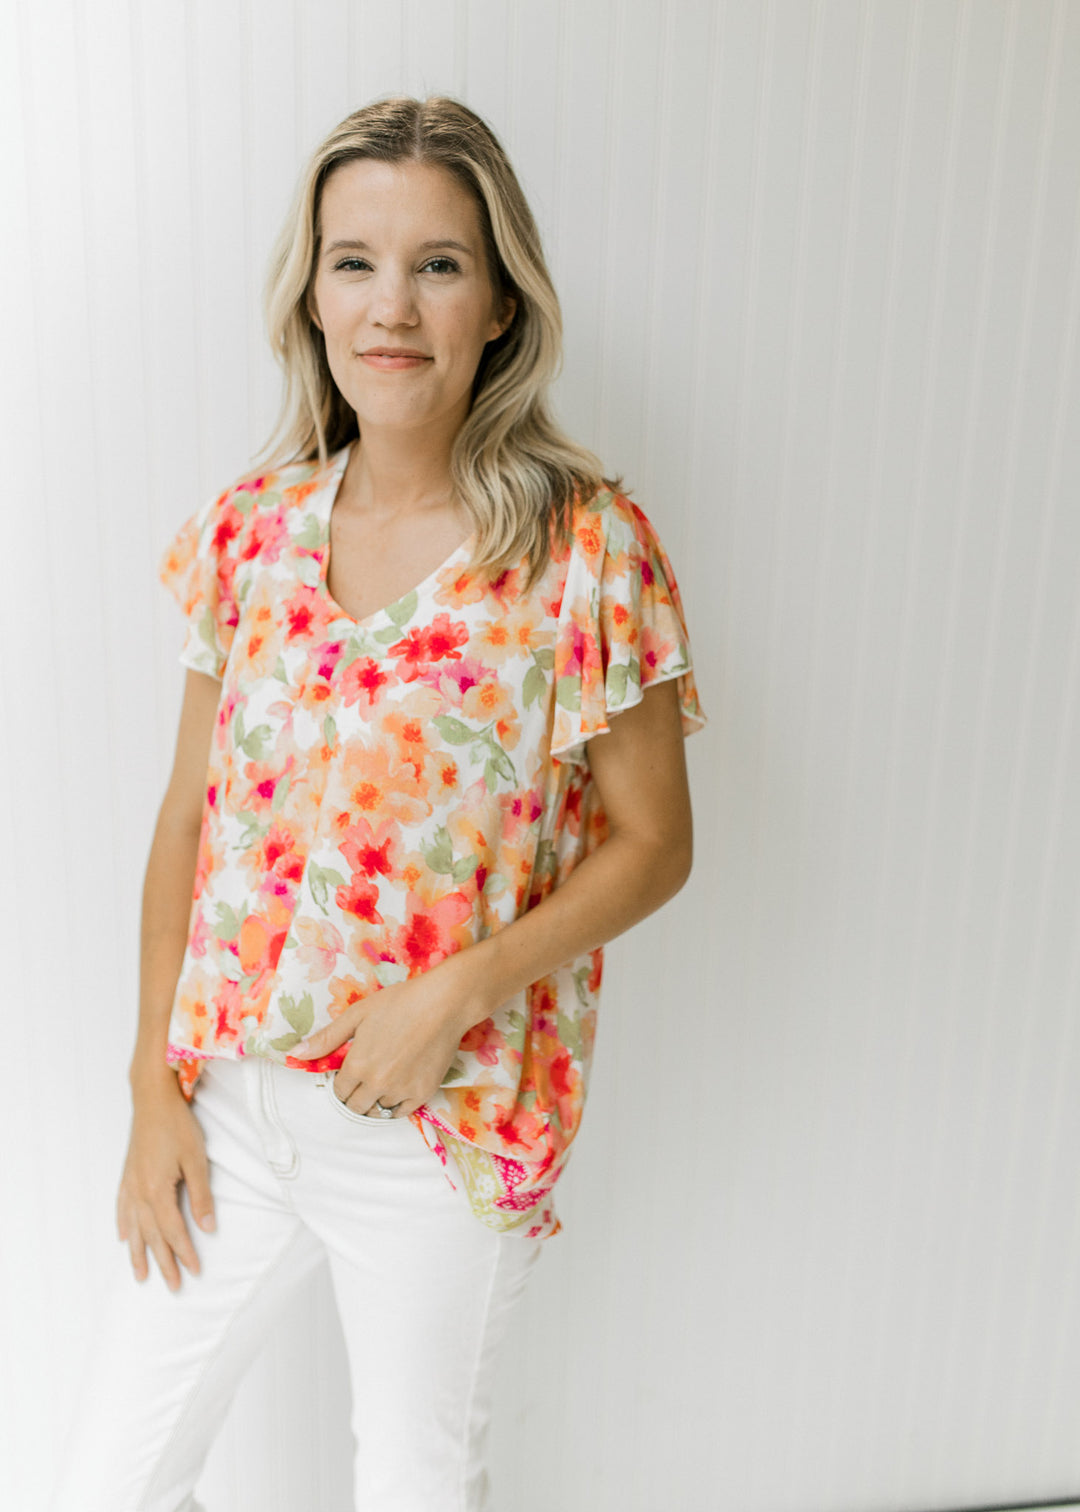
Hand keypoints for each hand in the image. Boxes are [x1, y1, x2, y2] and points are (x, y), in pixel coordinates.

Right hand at [117, 1073, 216, 1291]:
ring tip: (140, 1276)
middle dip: (163, 1262)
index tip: (195, 1271)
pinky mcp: (127, 1175)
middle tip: (173, 1286)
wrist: (152, 1099)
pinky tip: (124, 1237)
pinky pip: (122, 1208)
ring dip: (138, 1253)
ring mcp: (130, 1184)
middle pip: (152, 1236)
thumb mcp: (196, 1159)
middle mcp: (139, 1193)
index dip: (185, 1253)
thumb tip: (208, 1227)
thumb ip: (202, 1195)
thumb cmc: (177, 1126)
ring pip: (134, 1228)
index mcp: (157, 1191)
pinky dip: (124, 1226)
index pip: (174, 1231)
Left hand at [290, 955, 483, 1118]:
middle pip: (356, 1107)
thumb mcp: (357, 1015)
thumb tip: (295, 1054)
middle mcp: (377, 1083)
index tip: (350, 1073)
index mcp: (357, 1065)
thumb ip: (326, 1038)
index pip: (339, 1093)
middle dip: (355, 1096)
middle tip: (365, 1078)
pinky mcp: (424, 1093)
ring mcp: (402, 1090)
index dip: (342, 1084)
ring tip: (383, 1081)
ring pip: (379, 1111)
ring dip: (376, 1100)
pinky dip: (397, 1104)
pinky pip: (402, 1112)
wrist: (443, 1003)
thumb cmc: (398, 1003)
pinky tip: (399, 1087)